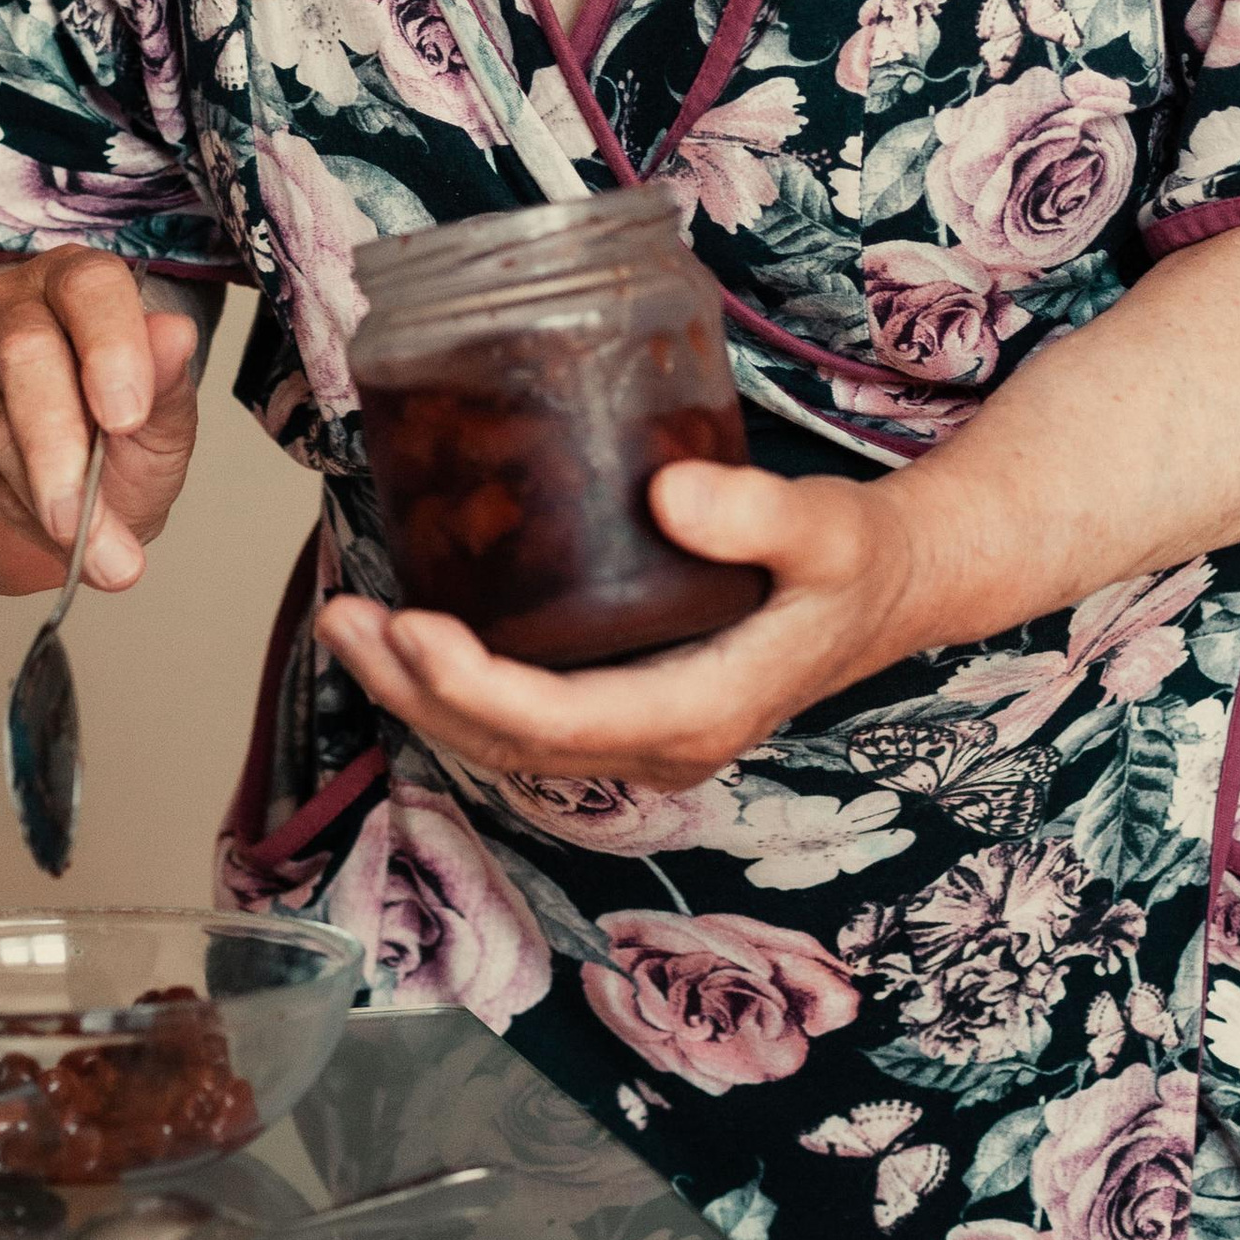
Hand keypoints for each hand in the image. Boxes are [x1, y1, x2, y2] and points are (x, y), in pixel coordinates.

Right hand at [0, 248, 203, 598]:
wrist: (73, 503)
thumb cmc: (123, 441)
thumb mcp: (165, 418)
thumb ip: (168, 382)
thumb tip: (176, 335)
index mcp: (76, 287)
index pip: (87, 287)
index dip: (109, 346)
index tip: (128, 417)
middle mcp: (9, 311)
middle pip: (22, 352)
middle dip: (58, 442)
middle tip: (88, 515)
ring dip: (45, 499)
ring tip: (97, 553)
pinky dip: (17, 516)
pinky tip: (51, 535)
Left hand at [316, 459, 925, 790]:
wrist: (895, 587)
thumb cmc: (858, 556)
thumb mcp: (825, 526)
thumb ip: (757, 514)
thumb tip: (669, 495)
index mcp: (701, 712)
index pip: (562, 724)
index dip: (476, 689)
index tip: (414, 629)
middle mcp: (661, 742)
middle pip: (511, 744)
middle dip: (416, 692)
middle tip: (345, 619)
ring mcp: (641, 734)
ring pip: (507, 741)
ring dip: (420, 693)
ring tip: (349, 625)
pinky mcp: (627, 707)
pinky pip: (525, 718)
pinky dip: (456, 686)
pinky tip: (411, 634)